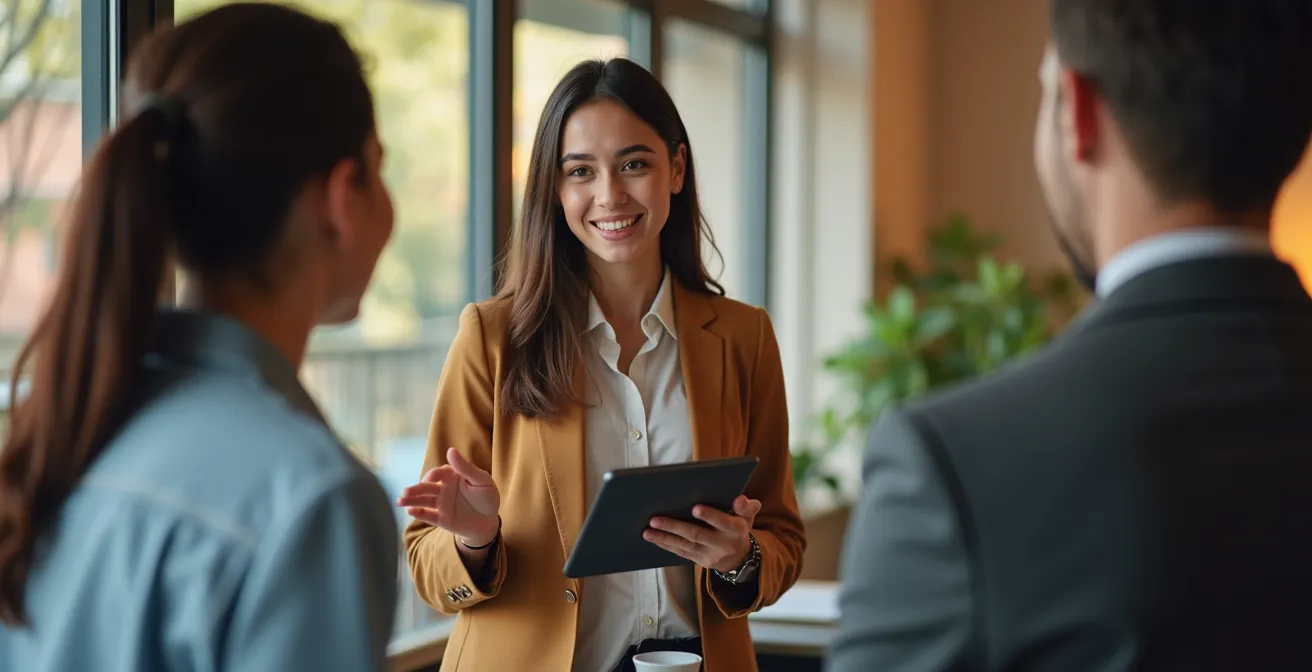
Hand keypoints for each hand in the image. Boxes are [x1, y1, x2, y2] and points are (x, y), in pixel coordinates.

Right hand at [396, 447, 500, 546]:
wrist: (489, 520)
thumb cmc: (487, 497)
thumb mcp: (481, 480)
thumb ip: (466, 467)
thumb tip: (450, 450)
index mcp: (452, 476)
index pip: (438, 473)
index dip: (433, 475)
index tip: (430, 478)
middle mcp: (443, 488)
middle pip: (426, 487)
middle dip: (415, 489)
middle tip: (406, 491)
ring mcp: (441, 504)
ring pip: (423, 501)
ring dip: (412, 500)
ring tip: (400, 501)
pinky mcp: (441, 518)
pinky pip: (428, 516)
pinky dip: (419, 514)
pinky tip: (410, 511)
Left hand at [644, 495, 761, 572]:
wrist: (739, 558)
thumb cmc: (739, 526)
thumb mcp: (748, 516)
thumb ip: (746, 506)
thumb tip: (740, 499)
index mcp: (735, 529)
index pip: (723, 522)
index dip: (710, 516)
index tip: (695, 508)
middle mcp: (722, 544)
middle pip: (697, 534)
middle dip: (675, 527)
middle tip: (655, 519)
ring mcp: (709, 554)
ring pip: (685, 545)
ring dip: (664, 538)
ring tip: (647, 531)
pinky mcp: (699, 561)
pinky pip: (681, 552)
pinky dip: (666, 545)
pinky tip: (653, 538)